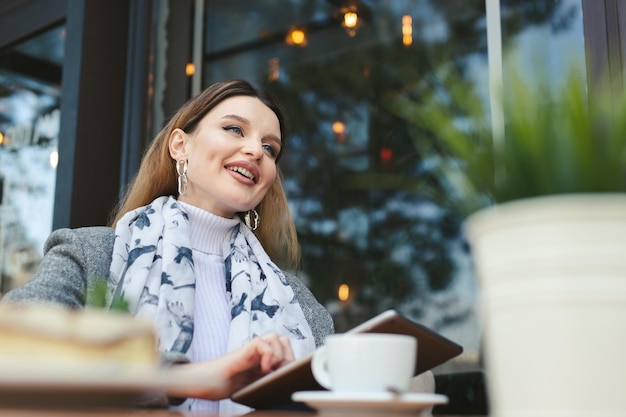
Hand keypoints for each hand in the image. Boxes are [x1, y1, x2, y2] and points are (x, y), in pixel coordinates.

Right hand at [164, 333, 294, 400]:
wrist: (203, 384)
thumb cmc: (223, 386)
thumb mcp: (251, 386)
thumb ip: (265, 381)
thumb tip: (285, 388)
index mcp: (262, 360)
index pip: (285, 350)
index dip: (290, 360)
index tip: (286, 377)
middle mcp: (258, 352)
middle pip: (284, 340)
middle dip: (287, 357)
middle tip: (278, 373)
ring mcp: (251, 350)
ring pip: (275, 337)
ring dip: (278, 355)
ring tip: (269, 371)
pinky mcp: (242, 350)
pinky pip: (262, 343)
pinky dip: (267, 355)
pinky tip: (262, 369)